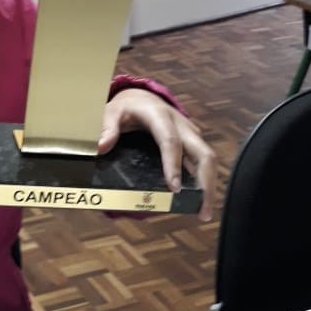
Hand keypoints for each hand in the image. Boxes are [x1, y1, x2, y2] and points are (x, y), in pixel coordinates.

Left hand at [98, 89, 215, 221]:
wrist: (140, 98)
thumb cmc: (127, 108)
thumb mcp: (112, 112)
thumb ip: (107, 128)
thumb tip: (101, 146)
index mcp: (160, 116)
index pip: (171, 141)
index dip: (174, 165)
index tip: (175, 188)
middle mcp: (181, 125)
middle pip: (203, 153)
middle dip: (206, 182)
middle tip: (202, 210)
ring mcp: (189, 134)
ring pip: (207, 159)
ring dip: (208, 185)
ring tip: (203, 211)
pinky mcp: (191, 142)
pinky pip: (201, 161)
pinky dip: (203, 180)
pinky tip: (198, 199)